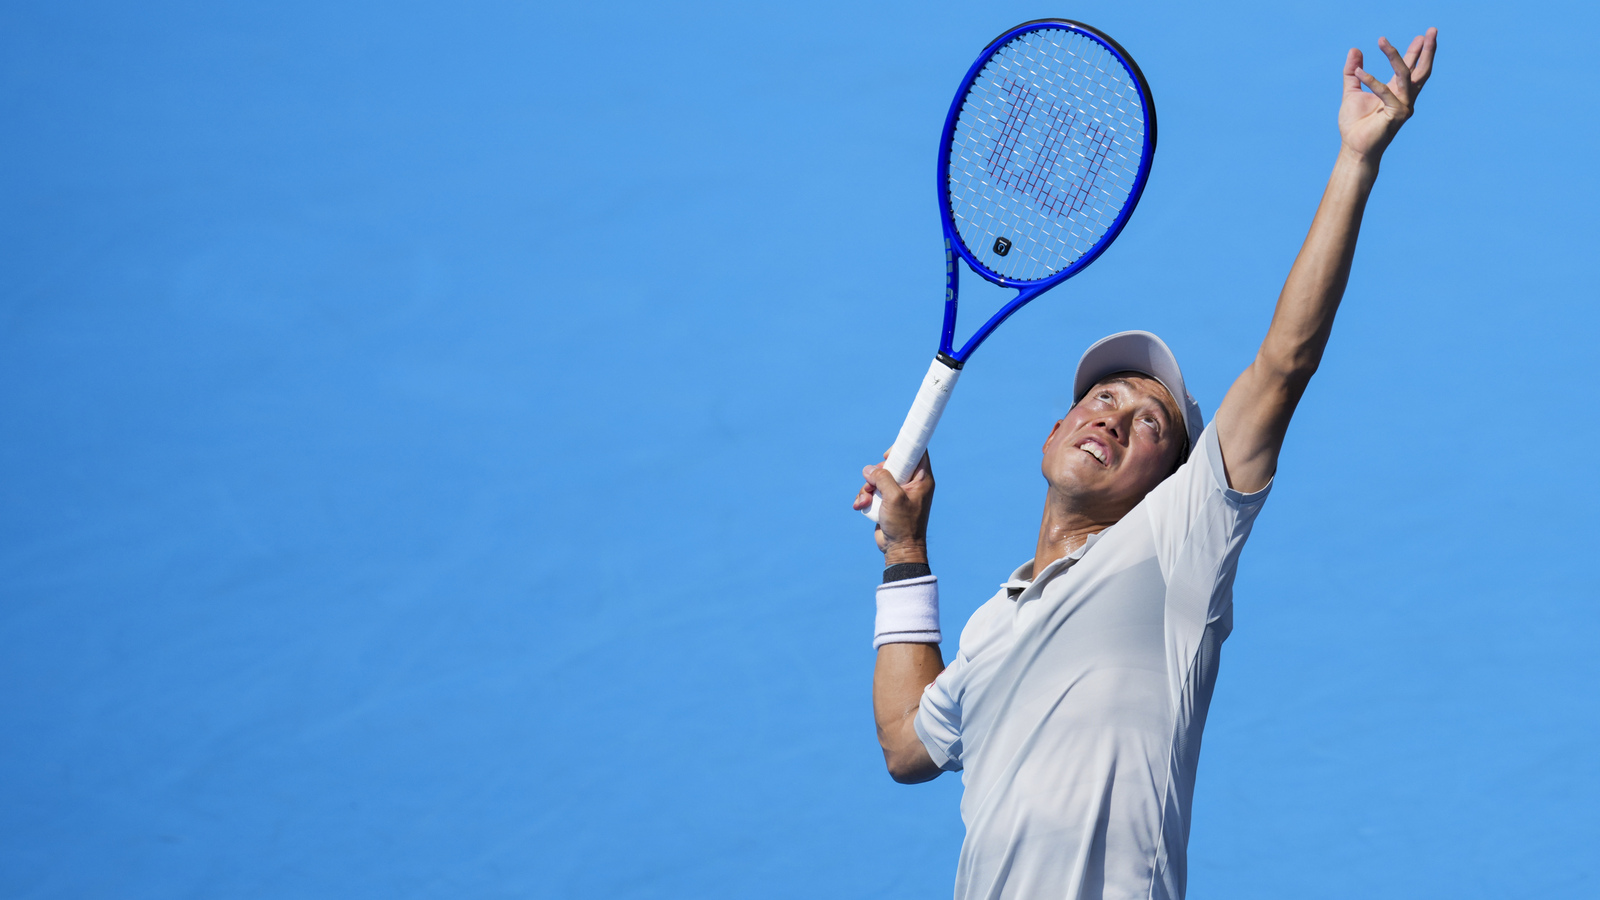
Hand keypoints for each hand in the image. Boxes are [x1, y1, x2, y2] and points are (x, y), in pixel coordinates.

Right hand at [852, 449, 933, 561]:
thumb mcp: (893, 497)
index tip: (887, 456)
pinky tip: (861, 505)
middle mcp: (911, 484)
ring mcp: (898, 493)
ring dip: (867, 487)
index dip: (902, 449)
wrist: (899, 549)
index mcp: (921, 480)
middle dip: (877, 473)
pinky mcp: (888, 502)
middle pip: (892, 464)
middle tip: (873, 482)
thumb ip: (882, 479)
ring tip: (864, 500)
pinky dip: (865, 497)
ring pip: (879, 478)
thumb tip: (868, 470)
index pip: (916, 453)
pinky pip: (874, 491)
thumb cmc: (903, 524)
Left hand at [1339, 28, 1437, 161]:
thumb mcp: (1351, 92)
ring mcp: (1404, 106)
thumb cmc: (1355, 124)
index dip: (1416, 52)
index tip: (1422, 35)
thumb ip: (1352, 72)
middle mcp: (1405, 98)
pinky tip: (1359, 72)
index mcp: (1397, 92)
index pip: (1410, 68)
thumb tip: (1354, 50)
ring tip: (1382, 40)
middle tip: (1431, 30)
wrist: (1353, 148)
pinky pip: (1385, 92)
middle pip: (1421, 70)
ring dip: (1395, 56)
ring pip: (1405, 75)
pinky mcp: (1397, 114)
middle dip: (1427, 50)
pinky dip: (1371, 81)